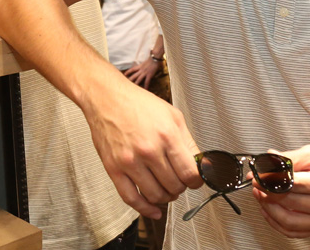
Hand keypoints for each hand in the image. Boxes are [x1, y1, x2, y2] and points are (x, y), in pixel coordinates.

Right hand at [84, 74, 202, 218]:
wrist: (108, 99)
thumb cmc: (140, 104)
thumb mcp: (173, 116)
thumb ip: (188, 142)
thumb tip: (202, 163)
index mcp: (167, 135)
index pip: (189, 172)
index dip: (196, 181)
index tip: (196, 180)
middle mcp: (149, 150)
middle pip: (174, 185)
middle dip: (181, 187)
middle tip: (181, 182)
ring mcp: (130, 162)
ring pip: (155, 194)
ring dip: (166, 197)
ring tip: (168, 190)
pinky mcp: (114, 169)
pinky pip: (131, 198)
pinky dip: (145, 209)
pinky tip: (154, 210)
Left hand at [124, 57, 159, 87]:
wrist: (155, 58)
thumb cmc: (151, 59)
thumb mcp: (144, 62)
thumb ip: (142, 65)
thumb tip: (141, 67)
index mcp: (140, 66)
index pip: (132, 69)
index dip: (128, 72)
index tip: (124, 74)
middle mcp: (141, 70)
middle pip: (134, 76)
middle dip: (130, 80)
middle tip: (126, 84)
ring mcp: (145, 73)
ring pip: (138, 79)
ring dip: (136, 84)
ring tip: (133, 89)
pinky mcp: (149, 75)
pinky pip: (147, 82)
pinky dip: (146, 86)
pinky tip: (145, 89)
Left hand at [252, 144, 309, 237]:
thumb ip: (287, 159)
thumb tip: (265, 163)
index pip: (293, 185)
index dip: (271, 181)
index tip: (257, 177)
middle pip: (290, 203)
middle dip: (267, 194)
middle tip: (255, 184)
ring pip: (289, 221)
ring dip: (269, 210)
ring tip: (260, 196)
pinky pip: (294, 231)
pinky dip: (277, 222)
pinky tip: (269, 210)